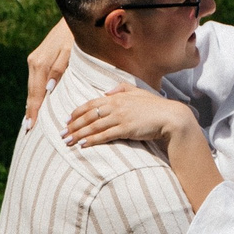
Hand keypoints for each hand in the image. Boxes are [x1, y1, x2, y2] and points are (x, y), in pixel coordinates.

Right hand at [24, 18, 74, 128]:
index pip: (36, 93)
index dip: (33, 110)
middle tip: (28, 129)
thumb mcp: (70, 52)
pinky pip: (34, 80)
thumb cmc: (76, 36)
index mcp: (41, 63)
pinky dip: (34, 92)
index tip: (30, 126)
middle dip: (30, 110)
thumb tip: (48, 90)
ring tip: (30, 120)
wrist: (74, 18)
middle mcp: (34, 62)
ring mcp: (34, 60)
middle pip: (31, 92)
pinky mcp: (37, 58)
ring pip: (32, 86)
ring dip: (31, 103)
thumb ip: (59, 70)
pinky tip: (35, 102)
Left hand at [64, 86, 199, 150]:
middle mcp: (116, 106)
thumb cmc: (156, 106)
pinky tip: (83, 145)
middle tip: (62, 134)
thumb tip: (107, 91)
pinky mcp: (126, 130)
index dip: (77, 112)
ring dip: (78, 135)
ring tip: (67, 142)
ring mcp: (120, 118)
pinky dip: (92, 140)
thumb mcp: (139, 92)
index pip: (91, 104)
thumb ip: (122, 88)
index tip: (68, 120)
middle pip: (88, 116)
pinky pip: (104, 136)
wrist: (171, 116)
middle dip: (73, 126)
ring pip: (93, 126)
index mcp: (117, 97)